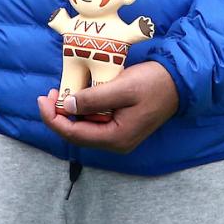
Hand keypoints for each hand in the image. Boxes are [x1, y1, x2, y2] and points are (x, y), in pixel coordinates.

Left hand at [38, 60, 179, 153]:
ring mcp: (120, 135)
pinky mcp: (123, 126)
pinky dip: (85, 109)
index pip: (74, 134)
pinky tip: (81, 95)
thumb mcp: (123, 87)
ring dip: (72, 112)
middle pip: (77, 133)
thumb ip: (93, 99)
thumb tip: (67, 106)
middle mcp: (116, 142)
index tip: (42, 99)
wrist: (181, 82)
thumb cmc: (154, 83)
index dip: (52, 118)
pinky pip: (96, 121)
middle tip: (49, 93)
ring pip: (85, 128)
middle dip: (59, 115)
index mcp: (116, 138)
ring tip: (62, 91)